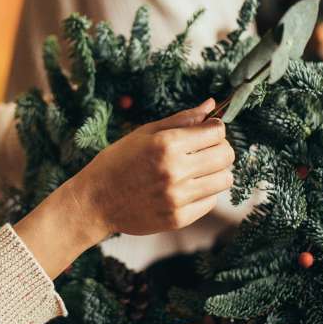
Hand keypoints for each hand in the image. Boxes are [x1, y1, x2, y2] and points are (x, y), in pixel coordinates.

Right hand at [68, 98, 233, 239]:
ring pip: (224, 179)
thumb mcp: (145, 133)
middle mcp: (175, 171)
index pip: (216, 132)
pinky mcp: (179, 218)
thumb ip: (182, 119)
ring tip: (198, 169)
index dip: (215, 128)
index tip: (207, 130)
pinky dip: (205, 192)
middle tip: (204, 149)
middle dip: (220, 147)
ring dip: (216, 171)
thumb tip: (211, 105)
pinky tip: (187, 187)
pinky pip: (211, 201)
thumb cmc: (118, 161)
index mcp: (166, 144)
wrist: (96, 200)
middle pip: (226, 155)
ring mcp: (178, 198)